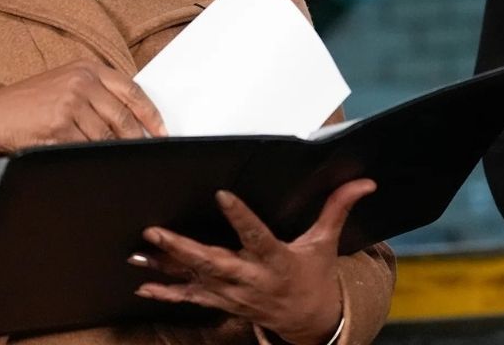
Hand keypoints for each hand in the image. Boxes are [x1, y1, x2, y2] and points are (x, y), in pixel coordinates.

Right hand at [0, 59, 165, 164]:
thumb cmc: (34, 100)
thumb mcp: (69, 82)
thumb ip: (99, 92)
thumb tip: (133, 119)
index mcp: (89, 69)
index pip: (132, 91)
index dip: (152, 114)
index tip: (162, 132)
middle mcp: (81, 83)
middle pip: (123, 117)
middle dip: (137, 139)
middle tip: (146, 152)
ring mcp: (70, 104)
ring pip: (107, 136)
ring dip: (116, 151)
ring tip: (121, 160)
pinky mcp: (58, 127)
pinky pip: (86, 148)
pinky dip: (94, 157)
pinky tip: (97, 162)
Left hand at [131, 178, 376, 344]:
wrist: (308, 321)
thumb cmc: (314, 275)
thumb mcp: (326, 242)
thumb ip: (338, 208)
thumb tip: (364, 182)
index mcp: (276, 258)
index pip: (257, 235)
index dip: (240, 217)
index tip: (222, 195)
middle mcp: (251, 278)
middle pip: (213, 262)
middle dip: (183, 248)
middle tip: (156, 230)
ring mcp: (233, 293)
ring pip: (195, 279)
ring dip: (165, 266)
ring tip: (140, 251)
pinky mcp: (222, 302)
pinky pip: (191, 297)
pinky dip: (166, 290)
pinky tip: (144, 282)